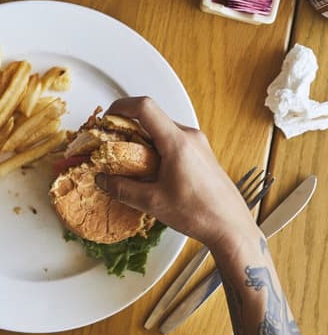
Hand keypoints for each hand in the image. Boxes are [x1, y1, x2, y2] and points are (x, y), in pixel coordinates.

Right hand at [94, 97, 257, 250]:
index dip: (121, 107)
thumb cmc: (200, 214)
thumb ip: (122, 189)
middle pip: (152, 117)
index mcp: (178, 142)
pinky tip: (149, 171)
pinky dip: (154, 149)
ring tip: (129, 162)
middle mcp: (189, 137)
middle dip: (127, 128)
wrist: (231, 228)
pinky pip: (171, 141)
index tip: (107, 118)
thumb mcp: (153, 202)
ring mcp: (197, 144)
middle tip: (112, 144)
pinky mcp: (200, 154)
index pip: (145, 107)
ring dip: (141, 140)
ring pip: (161, 129)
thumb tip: (103, 180)